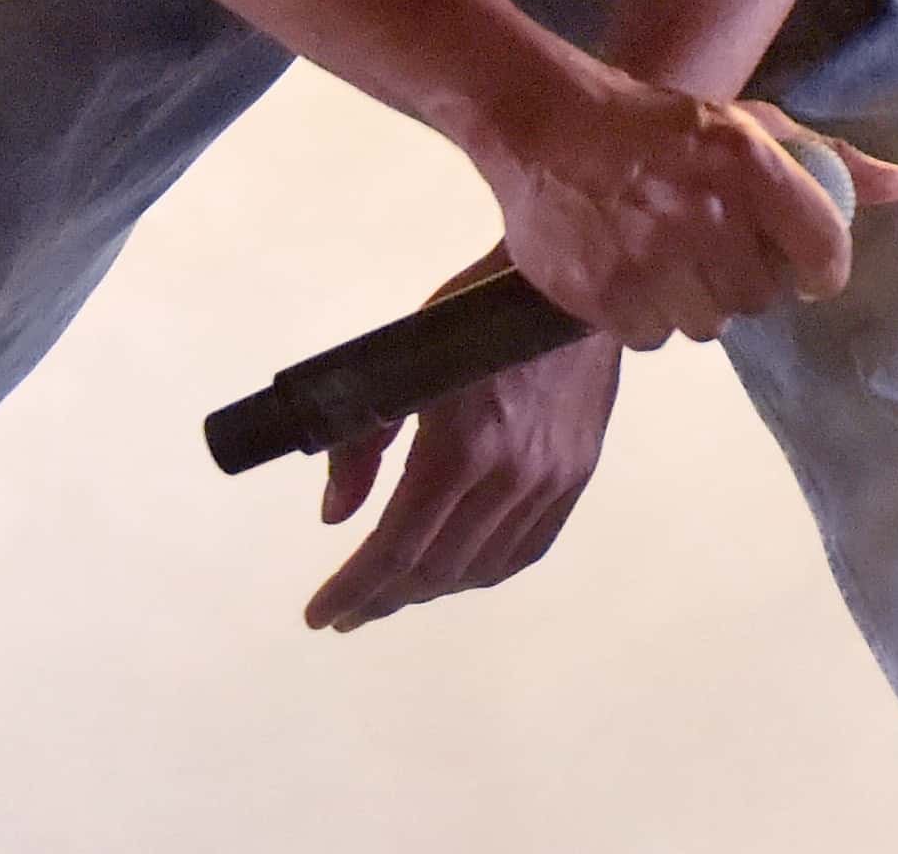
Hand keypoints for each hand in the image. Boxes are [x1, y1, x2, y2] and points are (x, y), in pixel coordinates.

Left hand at [303, 249, 618, 632]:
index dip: (353, 588)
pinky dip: (485, 571)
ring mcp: (549, 480)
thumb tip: (335, 517)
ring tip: (396, 591)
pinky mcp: (577, 474)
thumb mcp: (400, 366)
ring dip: (430, 589)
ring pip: (481, 568)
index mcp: (458, 447)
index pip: (395, 547)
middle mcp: (508, 476)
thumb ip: (361, 442)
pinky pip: (527, 549)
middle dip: (383, 597)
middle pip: (435, 568)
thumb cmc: (472, 314)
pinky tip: (459, 571)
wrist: (567, 284)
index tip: (320, 614)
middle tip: (349, 610)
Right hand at [476, 70, 897, 346]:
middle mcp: (706, 213)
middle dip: (747, 279)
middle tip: (718, 250)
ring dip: (697, 301)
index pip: (822, 247)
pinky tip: (633, 275)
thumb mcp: (752, 125)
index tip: (808, 270)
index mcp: (750, 162)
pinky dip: (648, 316)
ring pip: (709, 324)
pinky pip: (654, 338)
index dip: (822, 269)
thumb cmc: (664, 126)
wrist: (548, 127)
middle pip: (762, 296)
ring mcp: (650, 259)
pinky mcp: (604, 295)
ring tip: (672, 260)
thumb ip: (830, 160)